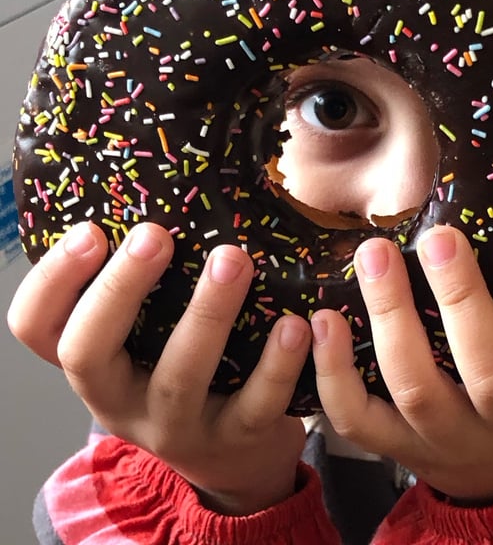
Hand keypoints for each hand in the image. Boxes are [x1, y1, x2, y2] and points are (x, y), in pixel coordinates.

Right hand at [8, 221, 311, 514]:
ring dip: (207, 314)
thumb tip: (168, 195)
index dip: (52, 280)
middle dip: (119, 290)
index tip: (90, 231)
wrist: (235, 456)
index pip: (38, 328)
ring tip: (233, 260)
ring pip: (179, 377)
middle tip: (154, 235)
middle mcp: (120, 400)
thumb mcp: (151, 339)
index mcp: (95, 364)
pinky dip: (277, 363)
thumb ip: (148, 289)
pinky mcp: (235, 440)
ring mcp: (176, 427)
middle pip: (90, 354)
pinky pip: (255, 405)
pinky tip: (295, 324)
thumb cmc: (189, 371)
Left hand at [311, 226, 492, 501]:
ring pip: (417, 389)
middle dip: (461, 300)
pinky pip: (359, 420)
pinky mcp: (400, 449)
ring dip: (392, 318)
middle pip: (490, 374)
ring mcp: (450, 442)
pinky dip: (334, 372)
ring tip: (376, 255)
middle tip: (439, 237)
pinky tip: (323, 319)